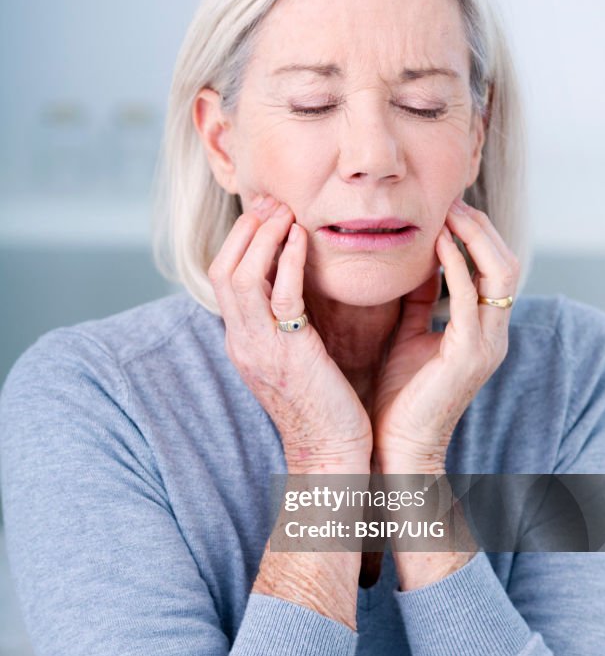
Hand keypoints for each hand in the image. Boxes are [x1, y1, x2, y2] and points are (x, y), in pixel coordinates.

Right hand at [208, 194, 372, 472]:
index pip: (224, 277)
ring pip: (240, 277)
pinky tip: (302, 238)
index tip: (268, 213)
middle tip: (272, 201)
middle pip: (222, 269)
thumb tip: (301, 289)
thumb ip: (290, 322)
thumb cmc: (324, 406)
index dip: (242, 240)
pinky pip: (279, 295)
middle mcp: (242, 341)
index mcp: (243, 341)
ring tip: (285, 210)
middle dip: (246, 230)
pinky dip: (286, 260)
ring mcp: (259, 348)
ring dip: (261, 237)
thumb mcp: (296, 358)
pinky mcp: (288, 353)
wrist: (331, 454)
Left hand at [372, 197, 519, 473]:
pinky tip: (439, 242)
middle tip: (450, 198)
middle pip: (506, 262)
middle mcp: (492, 334)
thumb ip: (418, 301)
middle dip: (481, 226)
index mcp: (481, 330)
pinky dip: (459, 264)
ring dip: (475, 236)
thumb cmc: (399, 397)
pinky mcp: (469, 355)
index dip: (476, 233)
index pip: (493, 267)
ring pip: (500, 273)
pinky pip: (471, 297)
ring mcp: (486, 344)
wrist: (398, 448)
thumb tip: (415, 262)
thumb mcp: (409, 335)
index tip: (446, 205)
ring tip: (448, 210)